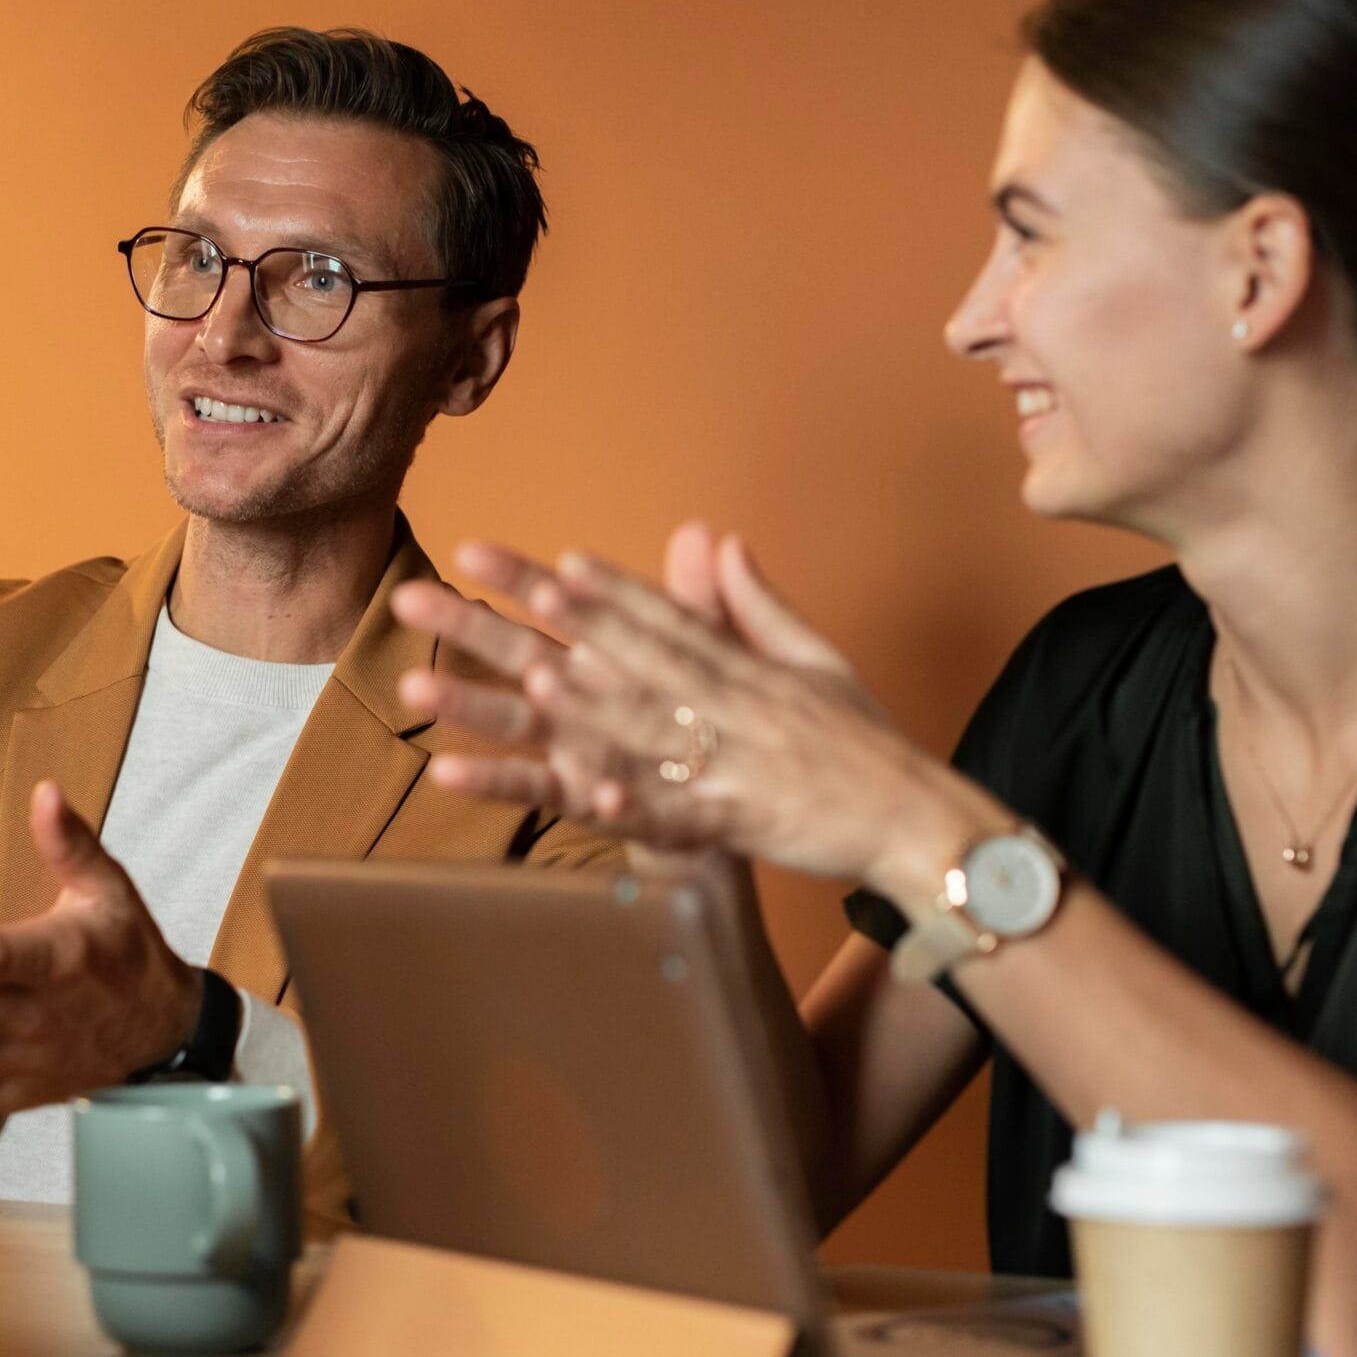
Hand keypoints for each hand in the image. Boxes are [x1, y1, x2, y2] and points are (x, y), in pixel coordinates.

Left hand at [398, 523, 996, 892]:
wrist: (920, 818)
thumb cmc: (862, 744)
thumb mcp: (812, 659)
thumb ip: (754, 603)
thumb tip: (715, 537)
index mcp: (733, 663)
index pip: (643, 611)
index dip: (577, 585)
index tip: (510, 557)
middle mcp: (722, 699)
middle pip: (608, 654)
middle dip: (521, 624)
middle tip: (435, 596)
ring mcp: (725, 758)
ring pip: (625, 725)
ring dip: (550, 707)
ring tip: (471, 683)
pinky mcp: (737, 819)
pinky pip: (668, 812)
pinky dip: (622, 801)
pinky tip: (578, 790)